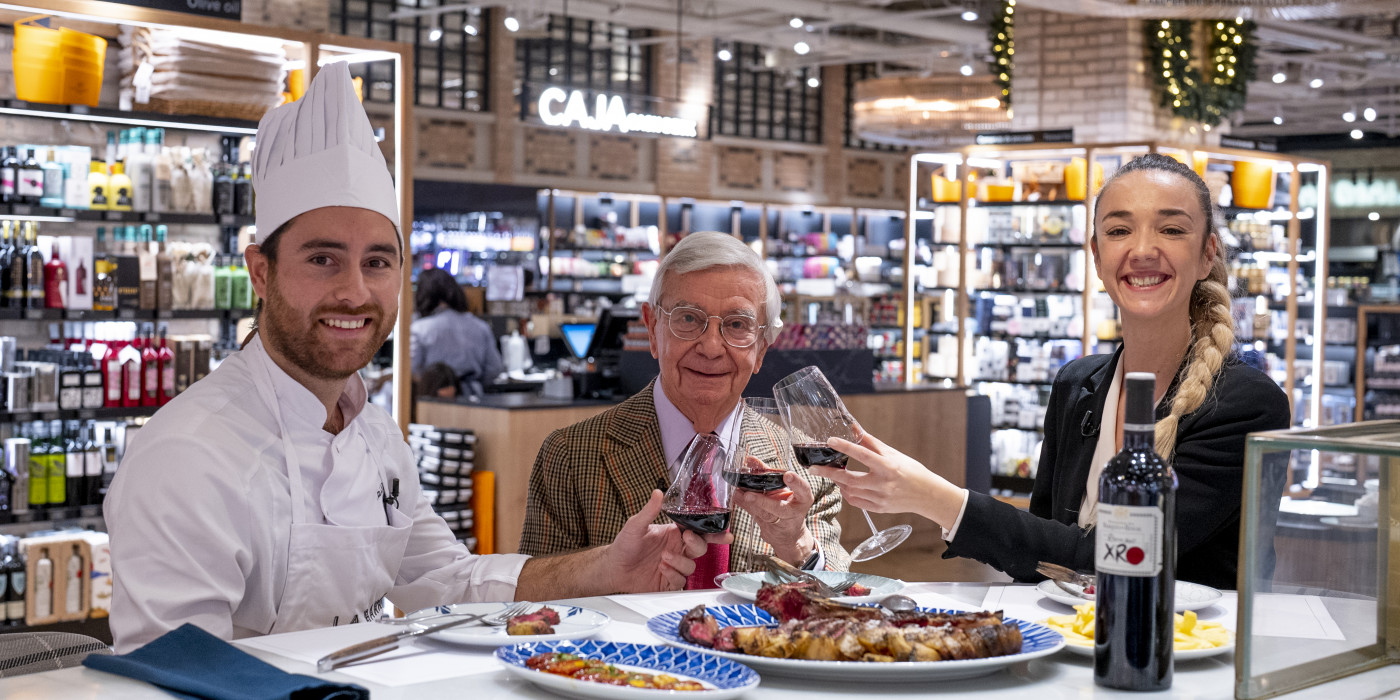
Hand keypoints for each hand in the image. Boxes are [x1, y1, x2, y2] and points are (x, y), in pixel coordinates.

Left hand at [600, 489, 731, 591]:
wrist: (613, 567)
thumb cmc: (625, 544)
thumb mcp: (635, 525)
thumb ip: (649, 511)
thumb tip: (658, 493)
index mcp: (674, 534)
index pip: (699, 531)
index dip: (714, 533)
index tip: (726, 533)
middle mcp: (677, 550)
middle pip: (701, 548)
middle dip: (697, 544)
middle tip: (686, 539)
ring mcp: (674, 566)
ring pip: (691, 566)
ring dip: (679, 561)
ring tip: (663, 557)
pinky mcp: (668, 582)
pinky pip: (680, 581)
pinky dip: (673, 574)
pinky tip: (662, 568)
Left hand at [731, 457, 816, 565]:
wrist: (789, 532)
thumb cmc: (787, 503)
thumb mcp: (783, 488)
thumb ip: (768, 473)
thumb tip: (750, 460)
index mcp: (803, 498)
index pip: (803, 489)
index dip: (796, 482)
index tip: (787, 475)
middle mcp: (793, 511)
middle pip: (778, 508)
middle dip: (763, 501)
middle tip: (749, 495)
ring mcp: (781, 523)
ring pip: (764, 514)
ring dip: (749, 504)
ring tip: (738, 494)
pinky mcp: (769, 530)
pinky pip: (756, 517)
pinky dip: (745, 506)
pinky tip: (737, 498)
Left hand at [817, 433, 965, 527]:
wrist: (927, 495)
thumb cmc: (910, 471)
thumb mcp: (893, 454)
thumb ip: (871, 442)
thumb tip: (854, 428)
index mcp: (888, 466)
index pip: (862, 454)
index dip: (845, 447)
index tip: (830, 441)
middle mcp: (883, 483)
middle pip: (850, 479)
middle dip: (829, 473)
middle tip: (813, 468)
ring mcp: (880, 498)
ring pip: (850, 492)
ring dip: (838, 483)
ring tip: (834, 475)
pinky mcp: (879, 509)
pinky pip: (856, 502)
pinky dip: (847, 494)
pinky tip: (845, 487)